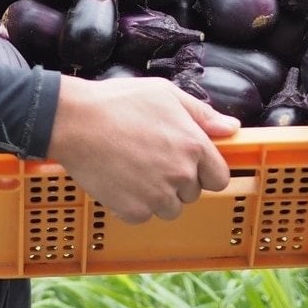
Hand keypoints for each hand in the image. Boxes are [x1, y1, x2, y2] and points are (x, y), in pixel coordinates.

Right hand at [45, 74, 239, 223]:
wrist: (76, 121)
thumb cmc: (119, 101)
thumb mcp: (165, 93)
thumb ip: (201, 113)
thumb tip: (232, 128)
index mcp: (193, 145)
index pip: (219, 176)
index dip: (205, 169)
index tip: (188, 161)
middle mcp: (180, 174)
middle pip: (192, 192)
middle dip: (177, 179)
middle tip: (151, 155)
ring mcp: (157, 196)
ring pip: (169, 207)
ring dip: (157, 194)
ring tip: (134, 165)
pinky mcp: (134, 211)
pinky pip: (143, 214)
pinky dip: (134, 202)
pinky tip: (120, 177)